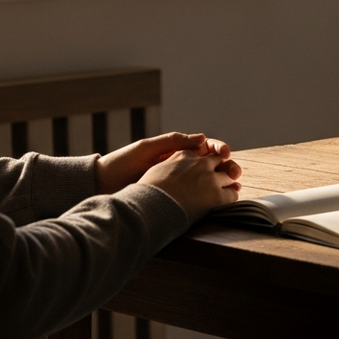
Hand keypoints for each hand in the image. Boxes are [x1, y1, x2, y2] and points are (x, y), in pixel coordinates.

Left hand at [96, 132, 231, 193]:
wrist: (103, 183)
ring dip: (225, 183)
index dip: (218, 150)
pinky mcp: (174, 197)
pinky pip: (197, 196)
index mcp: (176, 151)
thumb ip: (173, 141)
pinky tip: (221, 200)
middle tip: (235, 172)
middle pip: (212, 164)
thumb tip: (202, 139)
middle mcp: (180, 165)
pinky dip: (212, 197)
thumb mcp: (147, 148)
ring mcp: (178, 182)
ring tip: (235, 186)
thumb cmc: (123, 162)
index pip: (205, 148)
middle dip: (228, 166)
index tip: (224, 154)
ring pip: (209, 180)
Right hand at [138, 147, 241, 222]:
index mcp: (185, 155)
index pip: (202, 152)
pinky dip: (231, 197)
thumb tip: (170, 170)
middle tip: (226, 176)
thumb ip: (168, 166)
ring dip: (230, 181)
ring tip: (231, 188)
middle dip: (223, 167)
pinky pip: (232, 194)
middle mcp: (200, 163)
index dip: (206, 161)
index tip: (206, 168)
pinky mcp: (217, 195)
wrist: (150, 206)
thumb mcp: (156, 170)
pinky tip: (227, 201)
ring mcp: (211, 178)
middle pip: (219, 160)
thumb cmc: (148, 192)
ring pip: (229, 175)